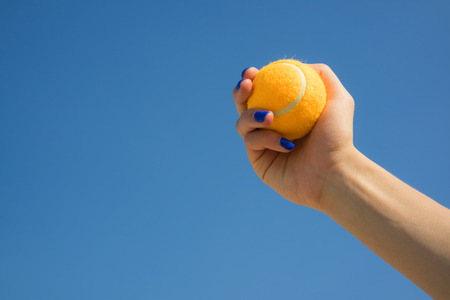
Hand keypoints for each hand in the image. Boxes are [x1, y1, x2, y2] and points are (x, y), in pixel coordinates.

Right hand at [233, 64, 354, 210]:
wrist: (334, 172)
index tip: (253, 72)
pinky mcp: (259, 162)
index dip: (254, 80)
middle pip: (244, 106)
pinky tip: (286, 143)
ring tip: (269, 116)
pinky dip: (266, 138)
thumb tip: (299, 65)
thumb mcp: (338, 99)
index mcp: (286, 113)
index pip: (264, 93)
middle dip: (240, 93)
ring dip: (250, 115)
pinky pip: (252, 143)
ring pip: (242, 123)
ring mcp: (263, 146)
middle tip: (247, 85)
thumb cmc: (338, 138)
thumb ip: (322, 76)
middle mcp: (271, 128)